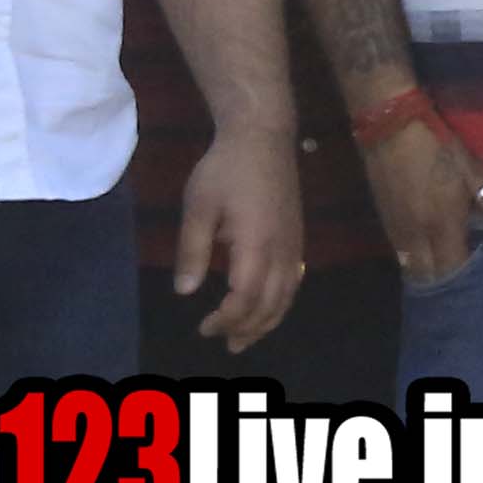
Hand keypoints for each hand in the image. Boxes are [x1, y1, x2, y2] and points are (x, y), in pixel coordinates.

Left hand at [168, 129, 310, 350]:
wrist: (264, 138)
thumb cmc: (226, 169)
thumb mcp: (199, 206)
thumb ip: (193, 250)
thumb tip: (185, 291)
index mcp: (256, 244)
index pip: (245, 296)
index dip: (227, 319)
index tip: (203, 328)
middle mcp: (283, 251)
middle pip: (271, 304)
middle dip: (248, 328)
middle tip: (225, 344)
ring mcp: (295, 246)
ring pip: (288, 296)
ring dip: (267, 322)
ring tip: (247, 338)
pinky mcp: (298, 240)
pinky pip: (294, 283)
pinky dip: (281, 304)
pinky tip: (268, 308)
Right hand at [354, 111, 482, 288]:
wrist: (390, 124)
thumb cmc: (437, 145)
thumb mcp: (471, 170)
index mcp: (440, 224)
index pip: (452, 267)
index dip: (465, 280)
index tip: (481, 288)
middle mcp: (415, 233)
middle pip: (428, 272)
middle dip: (444, 284)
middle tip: (463, 291)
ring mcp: (396, 226)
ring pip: (409, 264)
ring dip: (426, 274)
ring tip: (445, 281)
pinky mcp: (383, 216)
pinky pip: (398, 250)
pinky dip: (411, 259)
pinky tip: (423, 257)